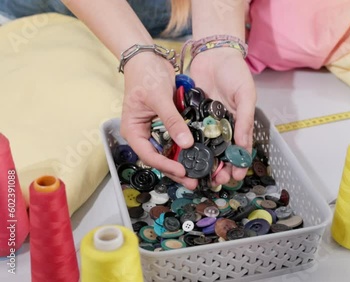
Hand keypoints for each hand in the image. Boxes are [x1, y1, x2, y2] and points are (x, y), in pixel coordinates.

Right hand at [120, 53, 197, 188]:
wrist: (148, 58)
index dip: (166, 165)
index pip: (149, 155)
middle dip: (176, 171)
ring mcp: (154, 131)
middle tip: (194, 181)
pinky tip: (198, 156)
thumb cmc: (146, 76)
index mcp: (134, 131)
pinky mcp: (166, 125)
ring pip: (168, 153)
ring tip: (198, 173)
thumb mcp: (160, 99)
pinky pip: (175, 141)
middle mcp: (143, 134)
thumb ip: (172, 121)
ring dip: (182, 162)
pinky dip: (185, 149)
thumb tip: (186, 143)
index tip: (183, 171)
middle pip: (159, 159)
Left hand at [190, 48, 256, 185]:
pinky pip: (189, 130)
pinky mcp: (191, 114)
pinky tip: (184, 154)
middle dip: (219, 167)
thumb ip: (244, 120)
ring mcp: (206, 121)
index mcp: (238, 123)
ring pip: (204, 145)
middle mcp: (222, 125)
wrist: (214, 52)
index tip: (235, 176)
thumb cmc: (236, 73)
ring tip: (198, 172)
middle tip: (214, 180)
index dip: (239, 164)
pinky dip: (187, 142)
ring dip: (202, 159)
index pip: (240, 149)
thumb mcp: (245, 95)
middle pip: (221, 152)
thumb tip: (243, 145)